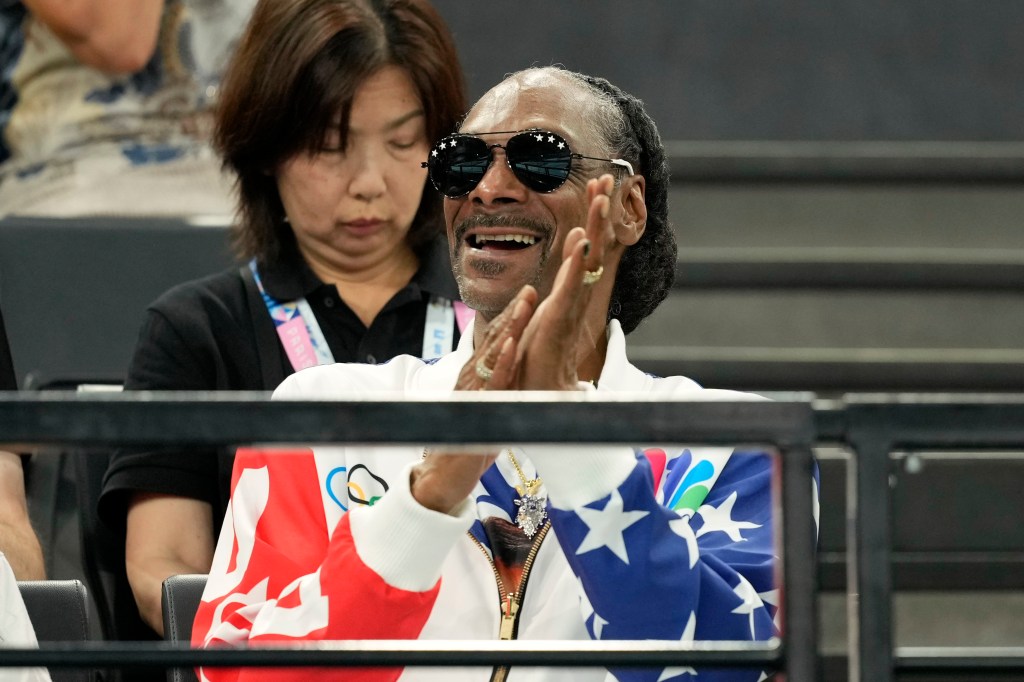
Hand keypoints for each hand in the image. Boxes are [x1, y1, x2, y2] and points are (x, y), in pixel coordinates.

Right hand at [412, 288, 538, 513]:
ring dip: (510, 328)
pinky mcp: (474, 411)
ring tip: (525, 306)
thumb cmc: (469, 442)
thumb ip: (500, 388)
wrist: (443, 476)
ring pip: (493, 355)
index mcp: (476, 376)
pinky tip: (513, 346)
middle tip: (531, 288)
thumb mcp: (490, 408)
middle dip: (514, 313)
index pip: (496, 340)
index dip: (512, 316)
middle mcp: (470, 379)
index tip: (529, 293)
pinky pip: (492, 384)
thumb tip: (514, 370)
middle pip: (494, 340)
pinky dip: (503, 362)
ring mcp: (471, 393)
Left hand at [515, 174, 614, 389]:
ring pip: (586, 261)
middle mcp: (573, 297)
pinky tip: (580, 241)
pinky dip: (575, 265)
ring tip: (600, 197)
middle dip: (599, 212)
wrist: (538, 398)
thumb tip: (552, 288)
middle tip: (606, 178)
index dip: (593, 219)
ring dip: (594, 227)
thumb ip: (549, 301)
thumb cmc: (538, 363)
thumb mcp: (540, 321)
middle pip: (593, 247)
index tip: (598, 188)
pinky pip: (569, 288)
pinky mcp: (559, 321)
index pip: (586, 249)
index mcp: (569, 294)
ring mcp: (569, 307)